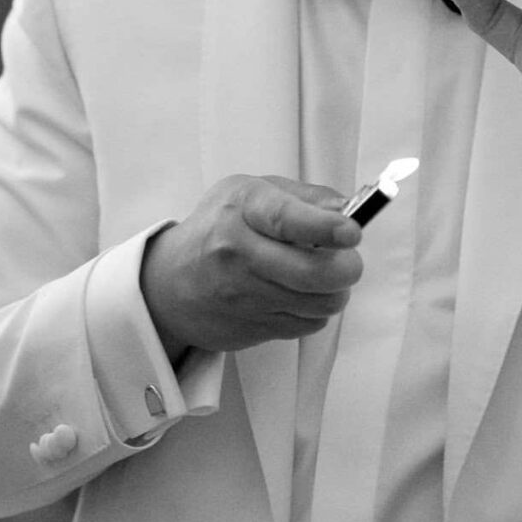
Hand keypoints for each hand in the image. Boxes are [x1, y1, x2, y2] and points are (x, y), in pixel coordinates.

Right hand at [140, 176, 363, 359]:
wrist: (169, 284)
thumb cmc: (218, 229)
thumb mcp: (251, 193)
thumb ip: (304, 197)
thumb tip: (348, 210)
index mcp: (242, 209)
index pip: (286, 219)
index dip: (325, 227)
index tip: (352, 232)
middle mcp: (239, 253)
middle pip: (314, 273)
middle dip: (347, 267)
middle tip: (347, 259)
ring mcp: (244, 296)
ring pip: (320, 303)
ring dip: (334, 291)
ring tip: (320, 277)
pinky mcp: (251, 328)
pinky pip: (308, 325)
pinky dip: (313, 311)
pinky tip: (296, 295)